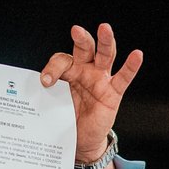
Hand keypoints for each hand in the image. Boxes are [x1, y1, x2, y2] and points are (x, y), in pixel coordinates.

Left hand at [40, 24, 142, 168]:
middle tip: (76, 30)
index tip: (46, 81)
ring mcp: (101, 80)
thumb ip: (47, 94)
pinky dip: (131, 66)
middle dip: (81, 39)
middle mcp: (86, 70)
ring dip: (106, 42)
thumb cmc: (67, 117)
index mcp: (69, 71)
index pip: (62, 60)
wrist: (80, 139)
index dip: (53, 68)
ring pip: (105, 56)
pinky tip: (137, 55)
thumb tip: (31, 93)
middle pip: (85, 49)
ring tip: (105, 29)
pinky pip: (123, 78)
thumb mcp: (54, 103)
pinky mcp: (113, 93)